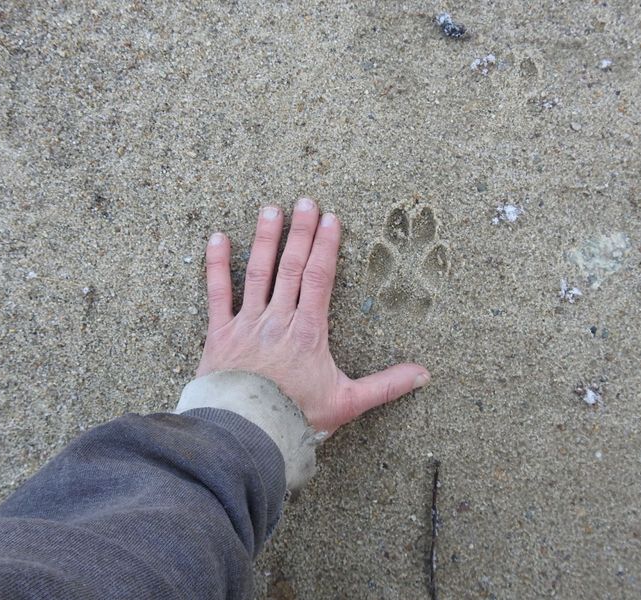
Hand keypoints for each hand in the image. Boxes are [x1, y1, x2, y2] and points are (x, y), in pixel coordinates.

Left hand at [196, 198, 429, 433]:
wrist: (247, 432)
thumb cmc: (297, 418)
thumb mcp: (348, 403)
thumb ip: (386, 386)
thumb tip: (424, 375)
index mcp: (308, 331)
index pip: (319, 277)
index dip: (326, 246)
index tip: (331, 219)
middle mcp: (278, 319)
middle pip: (291, 266)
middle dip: (300, 231)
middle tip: (305, 201)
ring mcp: (247, 323)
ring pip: (258, 272)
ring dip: (265, 238)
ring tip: (270, 209)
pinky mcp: (220, 334)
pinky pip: (217, 294)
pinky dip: (216, 265)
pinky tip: (218, 238)